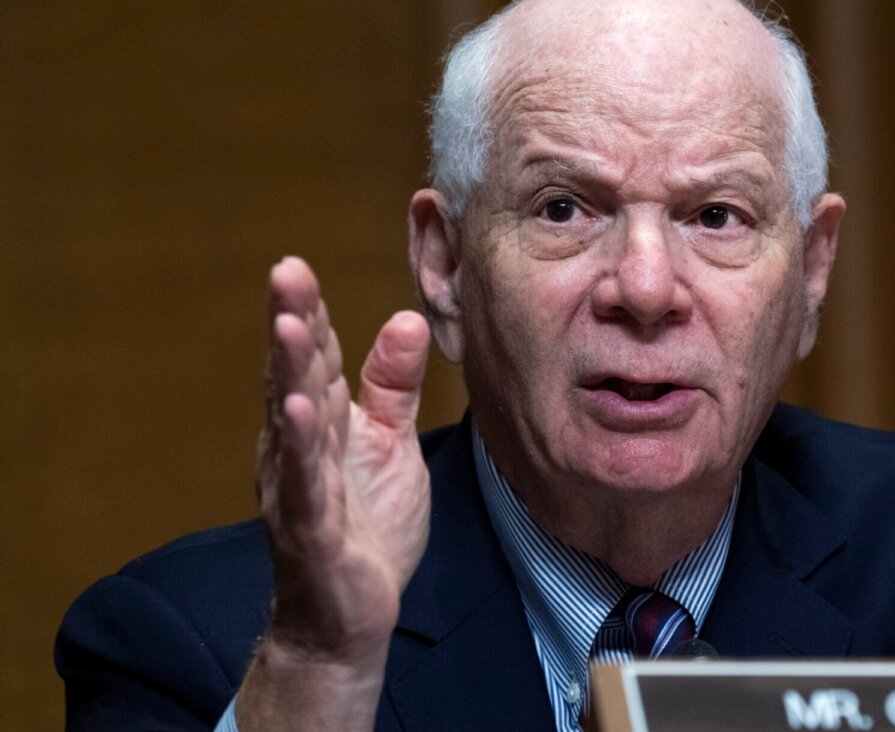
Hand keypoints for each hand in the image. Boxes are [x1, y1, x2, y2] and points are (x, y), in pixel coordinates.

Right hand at [238, 256, 431, 730]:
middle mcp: (299, 449)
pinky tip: (300, 412)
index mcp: (321, 424)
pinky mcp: (311, 531)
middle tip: (285, 270)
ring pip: (293, 422)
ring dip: (290, 373)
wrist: (349, 616)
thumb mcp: (390, 444)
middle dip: (291, 323)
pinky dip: (302, 448)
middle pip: (295, 378)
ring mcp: (299, 488)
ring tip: (291, 324)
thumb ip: (391, 385)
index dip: (309, 313)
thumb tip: (407, 318)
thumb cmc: (366, 525)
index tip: (296, 265)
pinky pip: (304, 485)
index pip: (314, 360)